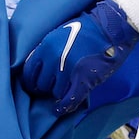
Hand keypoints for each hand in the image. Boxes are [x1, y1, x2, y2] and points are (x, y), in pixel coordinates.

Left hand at [19, 0, 138, 114]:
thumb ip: (46, 50)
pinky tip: (58, 109)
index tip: (32, 85)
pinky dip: (63, 107)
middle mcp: (54, 59)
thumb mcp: (58, 34)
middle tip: (49, 88)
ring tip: (62, 90)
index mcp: (46, 46)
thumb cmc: (85, 29)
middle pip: (41, 84)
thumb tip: (37, 67)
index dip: (30, 81)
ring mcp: (68, 70)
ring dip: (58, 93)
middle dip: (44, 88)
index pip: (29, 71)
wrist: (109, 28)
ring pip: (55, 93)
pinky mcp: (83, 80)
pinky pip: (69, 99)